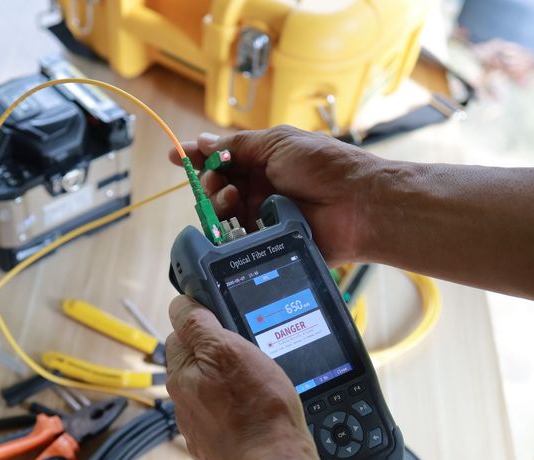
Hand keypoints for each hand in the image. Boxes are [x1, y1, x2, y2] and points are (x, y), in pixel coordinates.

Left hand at [165, 295, 328, 459]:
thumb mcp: (226, 349)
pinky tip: (261, 411)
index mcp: (181, 376)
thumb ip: (198, 325)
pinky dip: (241, 411)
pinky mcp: (223, 450)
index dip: (202, 322)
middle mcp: (185, 405)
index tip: (225, 321)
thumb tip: (179, 304)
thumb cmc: (255, 410)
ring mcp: (203, 430)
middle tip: (249, 351)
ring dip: (231, 383)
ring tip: (260, 383)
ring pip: (214, 392)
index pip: (179, 334)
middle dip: (218, 354)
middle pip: (197, 363)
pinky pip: (229, 419)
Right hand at [169, 125, 383, 265]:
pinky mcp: (266, 243)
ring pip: (222, 216)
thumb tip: (203, 141)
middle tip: (220, 184)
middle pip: (216, 188)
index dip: (198, 158)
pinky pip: (237, 241)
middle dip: (210, 184)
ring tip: (234, 202)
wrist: (357, 205)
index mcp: (263, 162)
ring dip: (219, 206)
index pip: (222, 159)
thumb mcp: (278, 143)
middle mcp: (260, 189)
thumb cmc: (324, 167)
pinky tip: (238, 225)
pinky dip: (231, 233)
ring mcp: (262, 217)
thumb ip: (238, 145)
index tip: (175, 157)